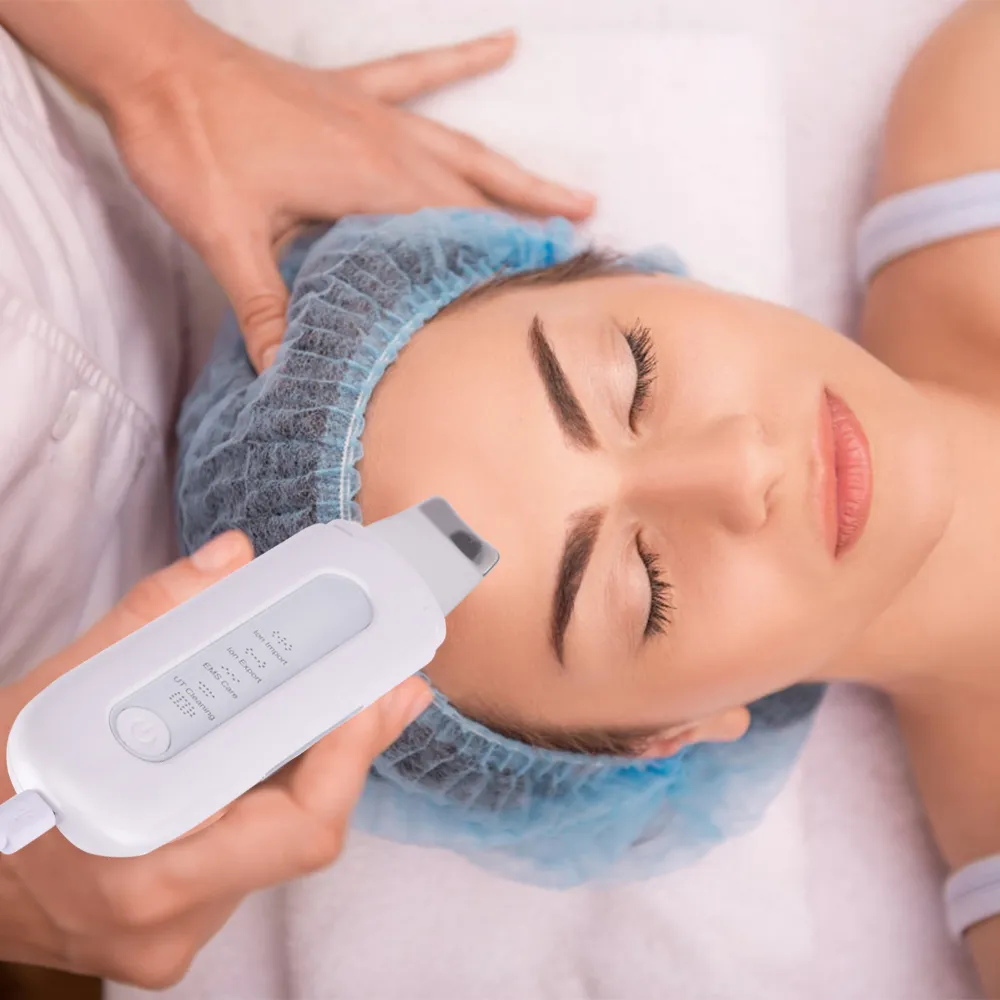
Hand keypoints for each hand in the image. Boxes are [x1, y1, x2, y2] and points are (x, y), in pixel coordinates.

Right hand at [0, 532, 430, 987]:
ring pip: (278, 846)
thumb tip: (232, 558)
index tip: (384, 692)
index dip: (352, 756)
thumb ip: (152, 617)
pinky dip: (269, 799)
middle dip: (349, 753)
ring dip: (311, 774)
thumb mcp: (55, 694)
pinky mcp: (175, 932)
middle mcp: (169, 921)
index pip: (295, 827)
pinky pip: (249, 860)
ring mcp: (175, 939)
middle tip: (390, 686)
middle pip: (301, 832)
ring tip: (342, 702)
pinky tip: (278, 749)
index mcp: (142, 868)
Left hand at [106, 26, 595, 370]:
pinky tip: (503, 46)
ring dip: (520, 178)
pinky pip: (420, 77)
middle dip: (531, 233)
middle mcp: (388, 146)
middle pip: (477, 197)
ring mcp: (375, 114)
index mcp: (369, 184)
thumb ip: (264, 310)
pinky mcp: (352, 92)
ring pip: (467, 149)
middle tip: (582, 263)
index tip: (548, 295)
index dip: (502, 266)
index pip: (453, 235)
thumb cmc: (190, 145)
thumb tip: (285, 377)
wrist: (151, 63)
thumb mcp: (227, 238)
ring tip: (578, 197)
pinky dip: (462, 62)